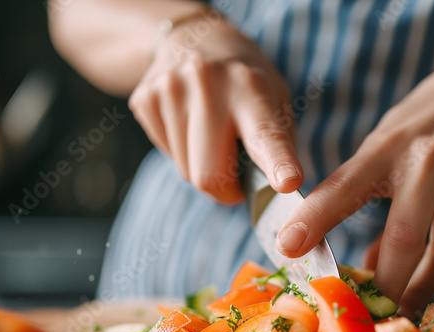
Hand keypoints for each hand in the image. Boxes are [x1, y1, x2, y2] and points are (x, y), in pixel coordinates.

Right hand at [128, 13, 302, 203]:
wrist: (194, 38)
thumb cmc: (245, 82)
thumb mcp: (276, 99)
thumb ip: (278, 144)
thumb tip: (274, 192)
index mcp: (250, 87)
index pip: (265, 135)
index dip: (278, 163)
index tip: (288, 183)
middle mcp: (207, 83)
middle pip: (209, 175)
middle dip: (225, 191)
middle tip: (236, 182)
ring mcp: (170, 89)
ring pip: (186, 171)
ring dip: (202, 167)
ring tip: (211, 135)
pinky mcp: (145, 99)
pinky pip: (167, 155)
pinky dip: (182, 153)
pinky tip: (189, 125)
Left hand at [276, 40, 433, 314]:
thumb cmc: (426, 123)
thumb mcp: (386, 144)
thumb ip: (369, 196)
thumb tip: (366, 265)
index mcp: (385, 147)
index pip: (342, 186)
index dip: (313, 219)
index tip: (288, 248)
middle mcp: (426, 159)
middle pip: (404, 238)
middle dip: (386, 286)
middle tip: (374, 315)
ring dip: (428, 286)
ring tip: (411, 301)